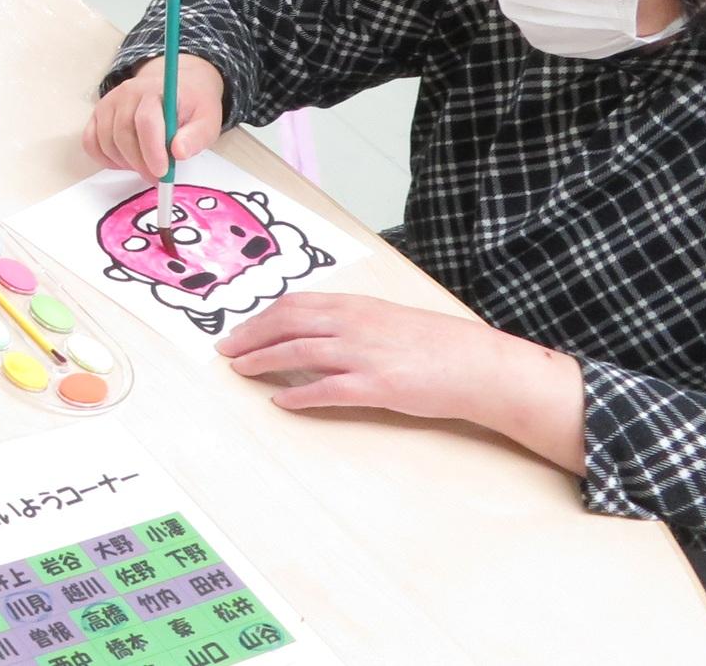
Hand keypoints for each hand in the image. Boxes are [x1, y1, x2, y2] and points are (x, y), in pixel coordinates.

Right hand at [82, 55, 224, 180]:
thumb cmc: (192, 107)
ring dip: (124, 163)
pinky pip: (90, 141)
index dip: (152, 151)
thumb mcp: (208, 120)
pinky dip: (105, 158)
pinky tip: (125, 162)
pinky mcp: (98, 113)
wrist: (177, 86)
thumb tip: (178, 152)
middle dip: (139, 163)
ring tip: (145, 167)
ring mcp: (110, 102)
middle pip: (123, 133)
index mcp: (157, 90)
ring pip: (106, 141)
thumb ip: (196, 136)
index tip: (162, 173)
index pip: (147, 121)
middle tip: (156, 179)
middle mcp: (128, 92)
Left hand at [218, 294, 584, 468]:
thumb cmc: (438, 344)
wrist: (480, 365)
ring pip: (297, 352)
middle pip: (286, 323)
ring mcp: (364, 354)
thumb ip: (354, 321)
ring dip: (262, 361)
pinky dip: (298, 394)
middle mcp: (354, 324)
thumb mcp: (390, 319)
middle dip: (249, 336)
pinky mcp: (377, 386)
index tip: (239, 328)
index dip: (260, 316)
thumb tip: (318, 331)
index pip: (294, 304)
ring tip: (240, 371)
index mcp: (357, 305)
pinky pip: (326, 389)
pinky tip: (281, 401)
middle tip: (226, 350)